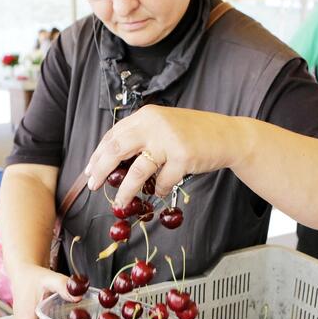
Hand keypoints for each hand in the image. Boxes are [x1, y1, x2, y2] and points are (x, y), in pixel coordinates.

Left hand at [84, 105, 243, 206]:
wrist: (228, 135)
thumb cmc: (194, 134)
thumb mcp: (164, 126)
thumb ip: (142, 137)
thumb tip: (114, 162)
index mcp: (146, 116)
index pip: (113, 135)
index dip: (99, 154)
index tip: (90, 169)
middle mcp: (154, 125)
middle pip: (117, 150)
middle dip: (101, 170)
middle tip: (92, 185)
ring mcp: (169, 141)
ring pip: (137, 171)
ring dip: (125, 191)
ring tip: (119, 203)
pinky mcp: (183, 157)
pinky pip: (163, 182)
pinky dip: (161, 190)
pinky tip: (162, 191)